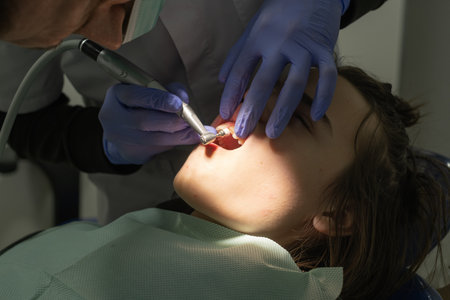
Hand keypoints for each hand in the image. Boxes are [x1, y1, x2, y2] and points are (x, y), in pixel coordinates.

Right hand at [99, 82, 199, 164]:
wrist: (121, 128)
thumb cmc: (140, 104)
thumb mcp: (149, 90)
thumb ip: (168, 90)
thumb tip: (184, 99)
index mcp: (117, 95)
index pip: (137, 97)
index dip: (159, 101)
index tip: (179, 104)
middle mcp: (113, 117)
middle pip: (145, 122)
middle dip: (172, 121)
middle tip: (191, 121)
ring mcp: (120, 138)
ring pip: (154, 139)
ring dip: (179, 136)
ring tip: (196, 132)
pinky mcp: (130, 153)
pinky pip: (157, 150)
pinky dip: (173, 144)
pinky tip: (185, 139)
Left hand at [219, 0, 342, 137]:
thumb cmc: (279, 12)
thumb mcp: (252, 29)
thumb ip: (237, 55)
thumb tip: (221, 80)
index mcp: (258, 39)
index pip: (240, 72)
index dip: (230, 95)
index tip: (225, 115)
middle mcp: (279, 43)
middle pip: (264, 82)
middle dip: (252, 111)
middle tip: (244, 133)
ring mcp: (304, 47)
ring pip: (295, 84)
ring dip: (283, 111)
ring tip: (274, 133)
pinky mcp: (325, 48)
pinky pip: (327, 76)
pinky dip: (324, 97)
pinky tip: (317, 116)